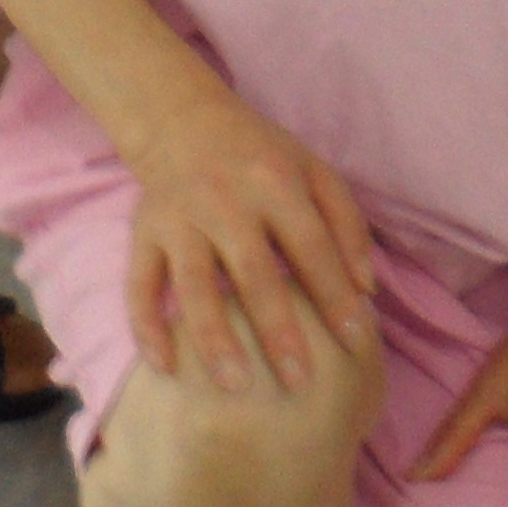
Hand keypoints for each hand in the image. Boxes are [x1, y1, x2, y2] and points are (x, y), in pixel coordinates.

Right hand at [120, 86, 375, 396]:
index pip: (312, 245)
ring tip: (235, 387)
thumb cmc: (261, 156)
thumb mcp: (314, 170)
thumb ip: (347, 224)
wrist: (183, 119)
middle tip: (299, 384)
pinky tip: (165, 368)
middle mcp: (226, 200)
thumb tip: (367, 290)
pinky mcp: (144, 232)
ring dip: (214, 338)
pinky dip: (147, 327)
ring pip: (195, 284)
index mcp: (276, 182)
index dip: (335, 293)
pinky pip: (140, 285)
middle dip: (277, 330)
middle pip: (254, 271)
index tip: (355, 342)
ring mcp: (181, 218)